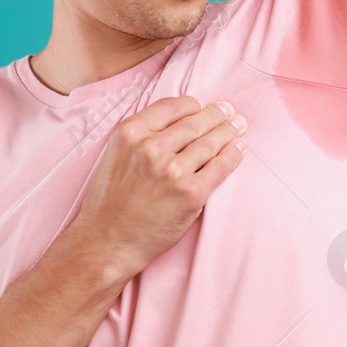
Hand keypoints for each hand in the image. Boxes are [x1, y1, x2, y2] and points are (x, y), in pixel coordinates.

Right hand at [67, 96, 247, 282]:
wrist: (107, 241)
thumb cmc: (109, 201)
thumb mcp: (115, 153)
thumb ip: (141, 134)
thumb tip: (178, 119)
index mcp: (131, 132)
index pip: (173, 106)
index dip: (193, 105)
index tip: (204, 106)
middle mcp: (151, 147)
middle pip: (195, 122)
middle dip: (217, 114)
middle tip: (230, 110)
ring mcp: (173, 171)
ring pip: (210, 142)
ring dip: (229, 131)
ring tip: (239, 126)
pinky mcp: (190, 193)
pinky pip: (220, 167)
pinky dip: (233, 155)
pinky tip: (239, 149)